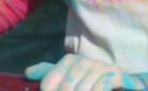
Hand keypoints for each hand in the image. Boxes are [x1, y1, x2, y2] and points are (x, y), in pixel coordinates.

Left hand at [26, 55, 143, 90]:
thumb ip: (49, 74)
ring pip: (82, 90)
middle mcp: (84, 61)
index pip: (50, 80)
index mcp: (70, 61)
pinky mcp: (114, 75)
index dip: (49, 89)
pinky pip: (99, 88)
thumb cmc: (89, 81)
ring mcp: (99, 67)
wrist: (120, 81)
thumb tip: (27, 73)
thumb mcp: (68, 76)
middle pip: (66, 87)